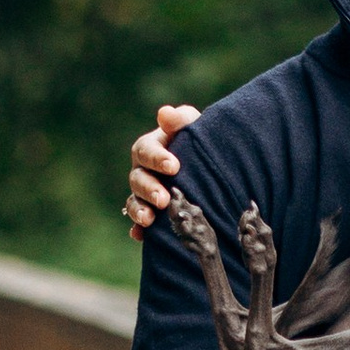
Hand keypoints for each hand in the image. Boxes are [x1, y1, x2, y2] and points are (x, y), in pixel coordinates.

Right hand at [126, 104, 201, 230]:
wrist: (215, 169)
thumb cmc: (205, 143)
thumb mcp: (197, 129)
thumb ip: (182, 120)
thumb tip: (164, 113)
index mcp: (152, 148)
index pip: (146, 150)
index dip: (156, 158)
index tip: (174, 166)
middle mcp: (144, 171)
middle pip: (137, 178)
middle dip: (149, 189)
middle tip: (163, 199)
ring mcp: (145, 194)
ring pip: (134, 201)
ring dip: (139, 210)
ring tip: (150, 219)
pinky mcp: (151, 214)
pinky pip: (139, 224)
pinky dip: (138, 230)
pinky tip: (140, 237)